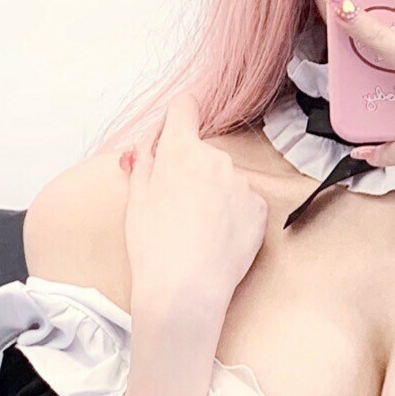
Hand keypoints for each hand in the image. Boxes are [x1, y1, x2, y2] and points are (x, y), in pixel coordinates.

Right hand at [124, 91, 266, 331]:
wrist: (186, 288)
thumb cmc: (154, 246)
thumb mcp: (135, 200)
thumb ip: (143, 165)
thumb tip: (147, 148)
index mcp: (180, 150)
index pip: (184, 107)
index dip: (178, 117)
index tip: (175, 130)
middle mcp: (216, 159)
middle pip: (203, 152)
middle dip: (191, 170)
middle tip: (176, 205)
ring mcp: (241, 183)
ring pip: (225, 179)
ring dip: (214, 194)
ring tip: (198, 229)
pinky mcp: (259, 208)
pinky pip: (244, 202)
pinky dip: (233, 214)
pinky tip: (218, 238)